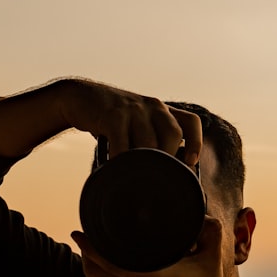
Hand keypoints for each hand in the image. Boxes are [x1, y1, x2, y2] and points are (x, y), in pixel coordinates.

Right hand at [58, 79, 201, 165]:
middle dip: (166, 160)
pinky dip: (121, 160)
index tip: (190, 162)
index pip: (190, 122)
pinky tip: (116, 169)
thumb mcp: (136, 123)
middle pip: (172, 135)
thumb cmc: (112, 121)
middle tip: (154, 178)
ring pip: (148, 142)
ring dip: (143, 164)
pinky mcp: (113, 114)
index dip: (195, 142)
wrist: (80, 97)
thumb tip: (160, 175)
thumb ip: (150, 141)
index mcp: (162, 110)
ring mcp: (133, 109)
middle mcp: (153, 106)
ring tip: (134, 178)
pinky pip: (122, 142)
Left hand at [71, 216, 230, 276]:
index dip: (93, 248)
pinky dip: (95, 274)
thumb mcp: (212, 261)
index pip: (112, 262)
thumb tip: (203, 213)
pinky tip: (92, 263)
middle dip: (86, 251)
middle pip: (98, 270)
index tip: (84, 232)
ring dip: (88, 263)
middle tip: (80, 232)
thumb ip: (212, 233)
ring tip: (83, 243)